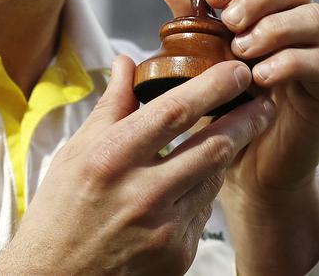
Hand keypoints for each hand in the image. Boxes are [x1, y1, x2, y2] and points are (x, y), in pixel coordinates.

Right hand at [0, 55, 274, 275]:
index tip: (235, 71)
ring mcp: (165, 227)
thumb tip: (126, 63)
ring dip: (230, 149)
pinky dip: (203, 186)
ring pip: (212, 177)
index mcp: (112, 157)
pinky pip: (202, 208)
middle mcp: (142, 193)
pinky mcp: (178, 253)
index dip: (211, 87)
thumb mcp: (78, 148)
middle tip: (262, 98)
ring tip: (243, 126)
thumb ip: (112, 104)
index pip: (174, 112)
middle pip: (211, 146)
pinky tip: (198, 174)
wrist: (57, 273)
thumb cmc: (62, 207)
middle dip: (245, 118)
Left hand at [163, 0, 318, 197]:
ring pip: (313, 16)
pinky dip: (290, 61)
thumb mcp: (204, 60)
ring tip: (241, 50)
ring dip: (273, 27)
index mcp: (266, 11)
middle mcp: (295, 25)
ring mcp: (316, 52)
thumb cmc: (226, 107)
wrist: (249, 165)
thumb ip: (193, 22)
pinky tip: (261, 75)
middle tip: (230, 21)